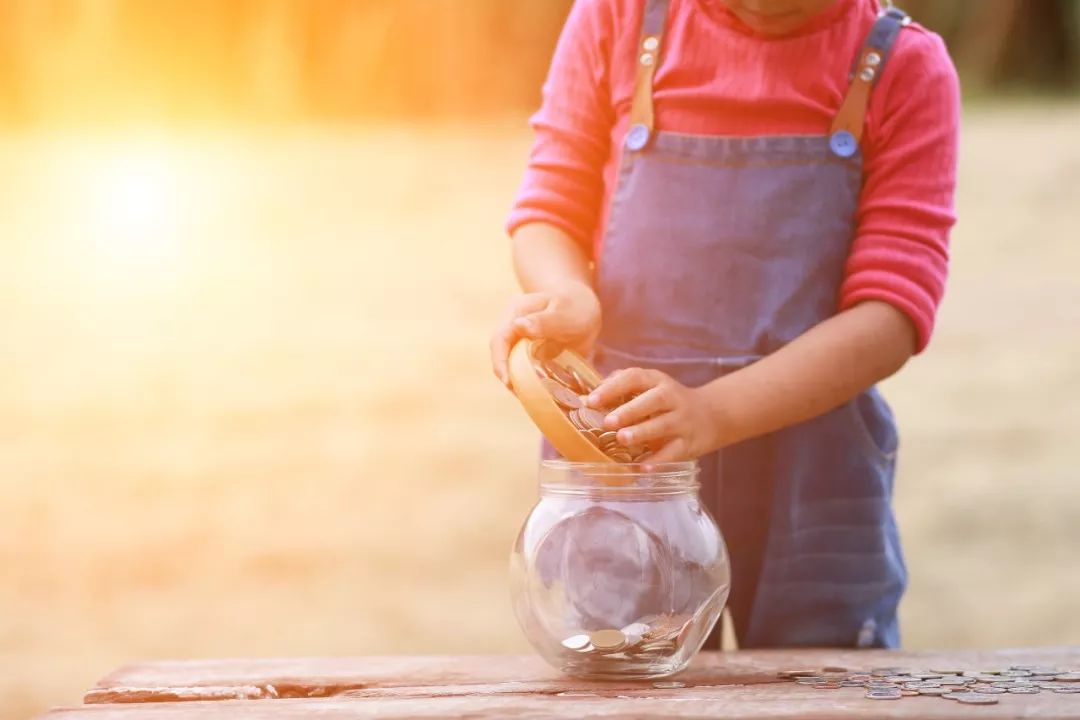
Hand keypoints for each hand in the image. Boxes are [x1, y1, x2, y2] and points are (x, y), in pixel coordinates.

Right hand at [489, 281, 601, 387]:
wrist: (583, 307)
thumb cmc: (576, 307)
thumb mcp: (566, 313)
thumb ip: (546, 321)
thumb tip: (518, 326)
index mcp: (517, 312)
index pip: (500, 339)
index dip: (500, 362)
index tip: (509, 382)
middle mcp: (512, 328)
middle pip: (501, 356)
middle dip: (509, 378)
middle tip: (524, 397)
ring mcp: (518, 342)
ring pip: (510, 366)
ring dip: (518, 383)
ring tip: (534, 399)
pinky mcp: (527, 355)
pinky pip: (523, 371)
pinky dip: (529, 383)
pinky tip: (542, 395)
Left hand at [587, 367, 719, 461]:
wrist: (713, 415)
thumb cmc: (668, 402)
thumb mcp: (650, 386)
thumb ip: (622, 387)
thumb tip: (586, 397)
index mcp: (656, 381)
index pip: (634, 377)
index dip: (613, 388)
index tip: (592, 401)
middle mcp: (672, 397)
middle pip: (653, 400)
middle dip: (629, 411)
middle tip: (608, 422)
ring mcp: (683, 420)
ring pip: (663, 425)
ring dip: (642, 432)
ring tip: (622, 439)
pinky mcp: (690, 443)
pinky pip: (674, 452)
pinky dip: (658, 460)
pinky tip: (642, 468)